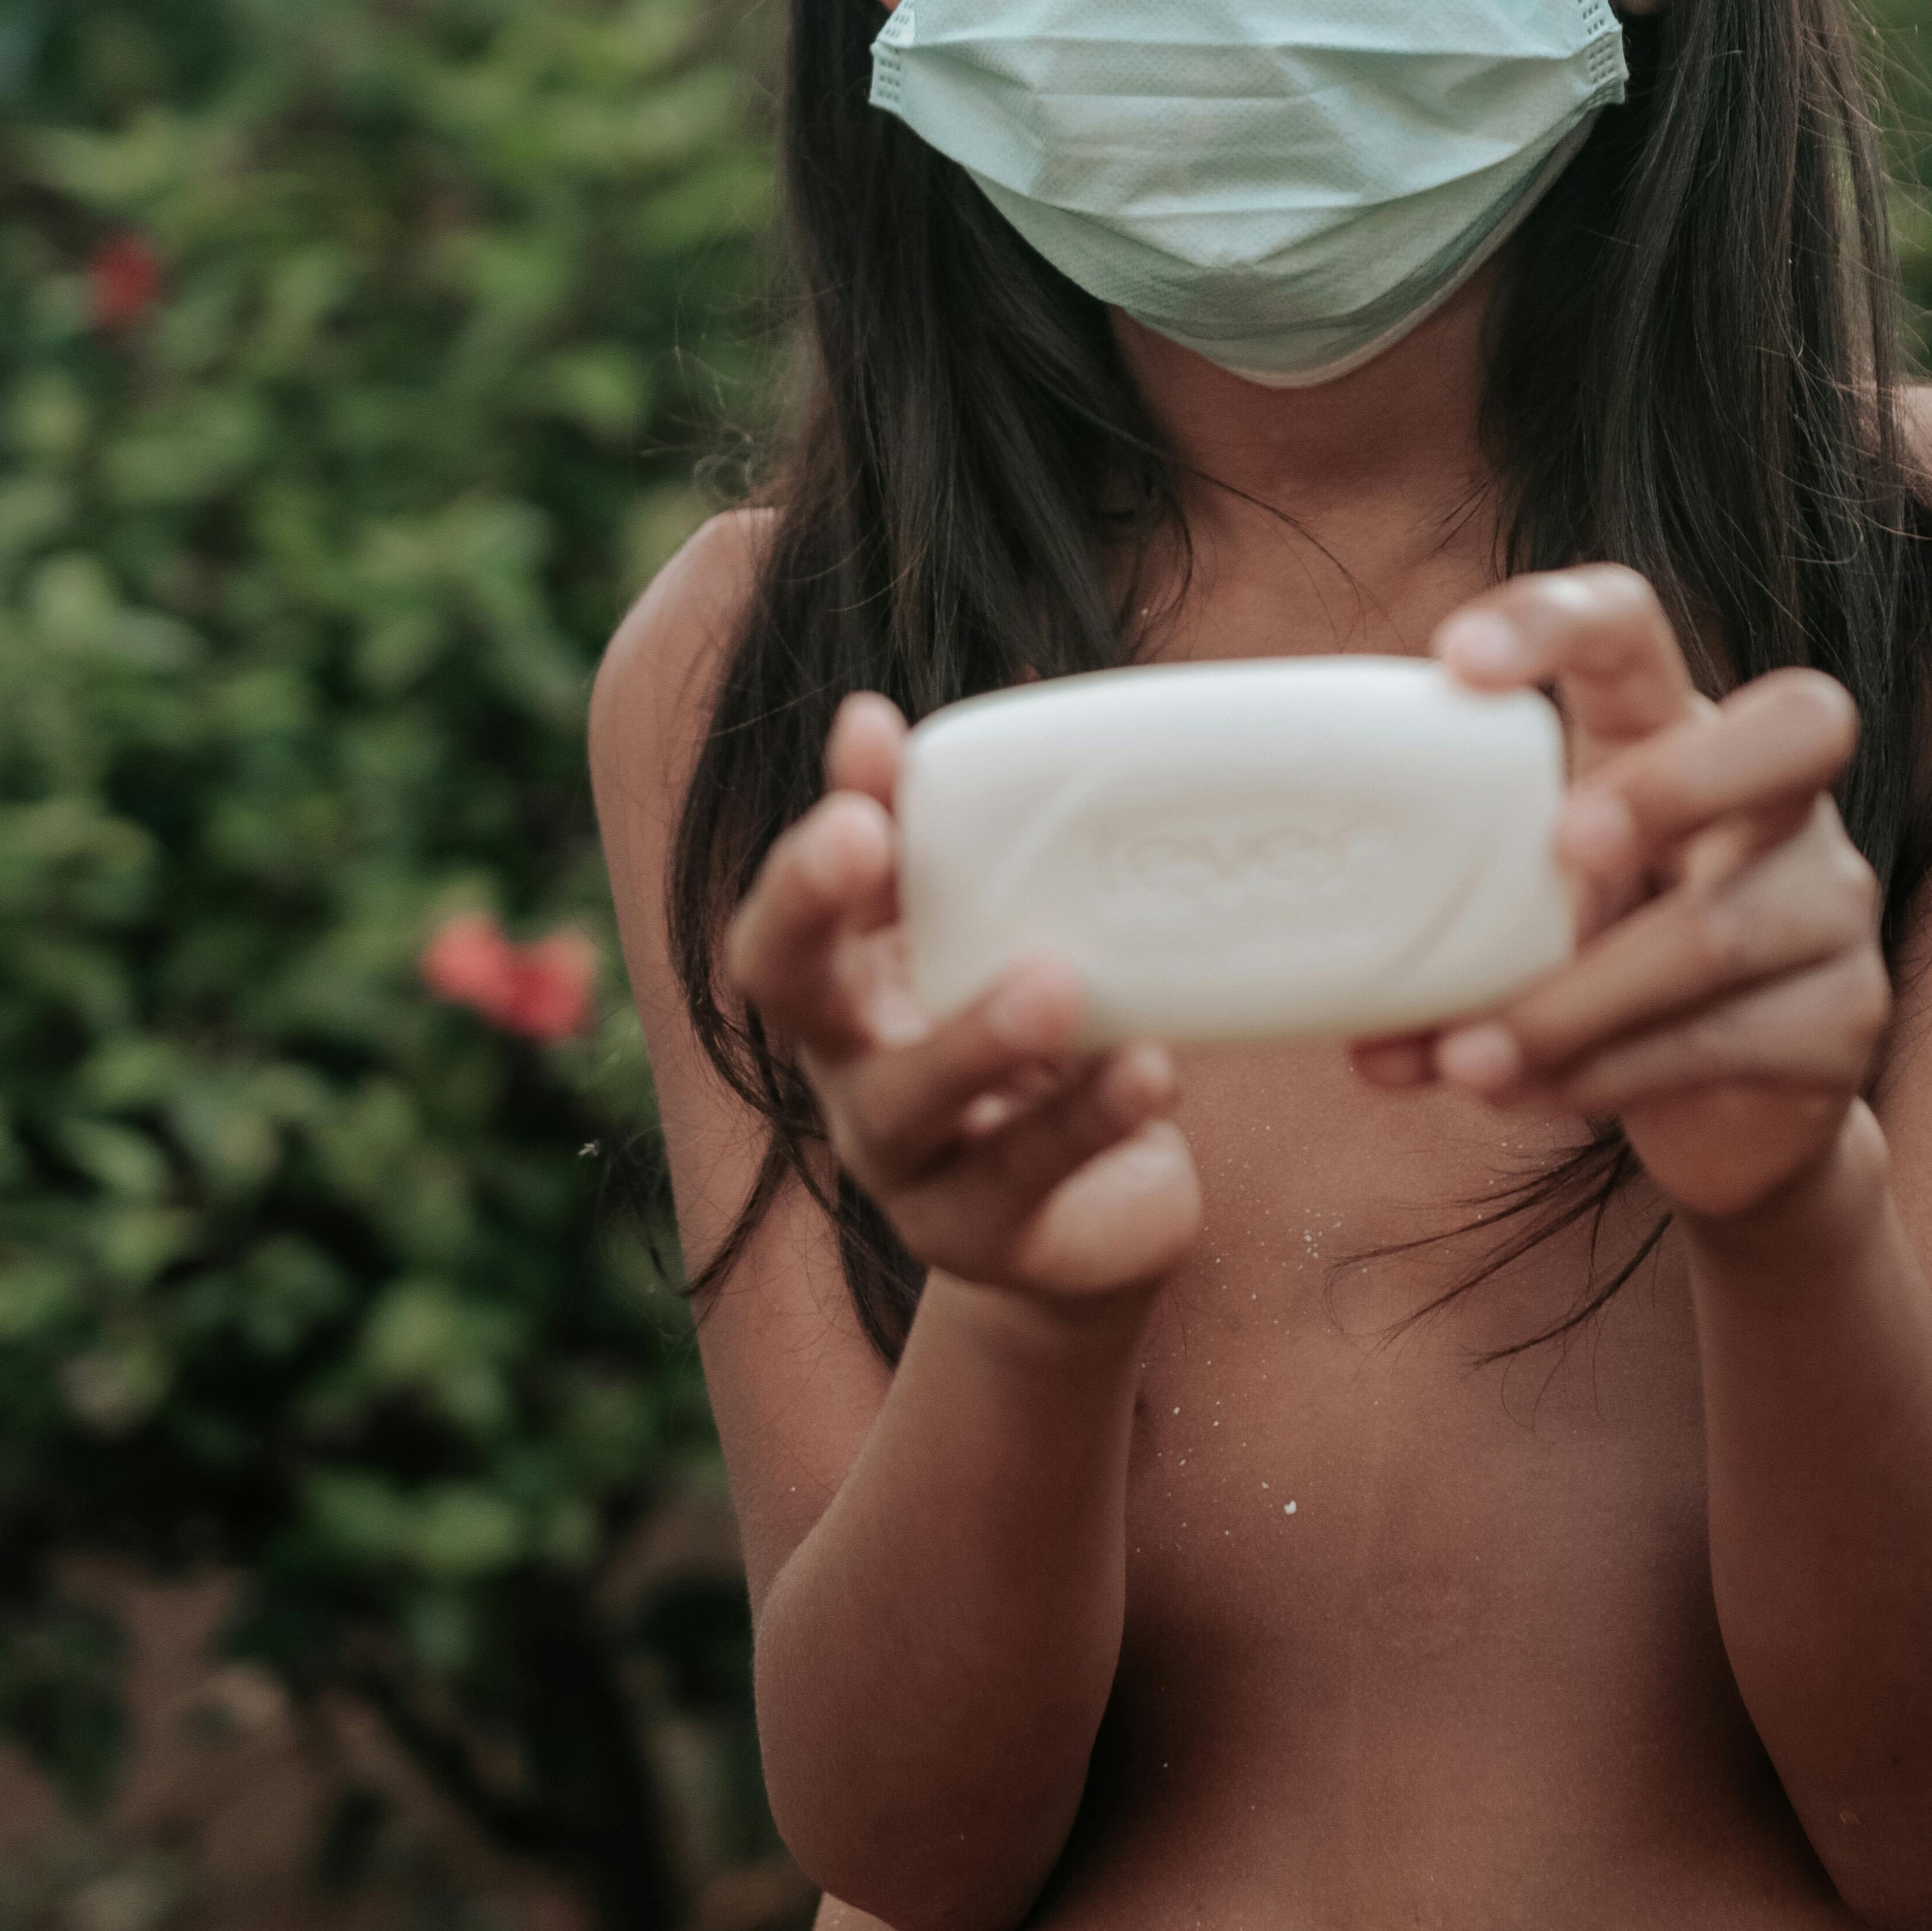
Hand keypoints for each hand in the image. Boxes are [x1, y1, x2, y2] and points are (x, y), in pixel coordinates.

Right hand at [727, 693, 1201, 1320]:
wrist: (1092, 1227)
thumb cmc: (1049, 1053)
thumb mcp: (1020, 943)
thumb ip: (1004, 847)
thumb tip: (1018, 691)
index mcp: (850, 988)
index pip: (791, 902)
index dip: (813, 819)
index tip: (870, 733)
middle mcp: (849, 1072)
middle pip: (783, 993)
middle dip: (811, 905)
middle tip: (866, 834)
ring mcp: (908, 1167)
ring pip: (904, 1103)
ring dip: (974, 1035)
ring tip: (1055, 982)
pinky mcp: (987, 1238)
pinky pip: (1027, 1177)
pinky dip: (1088, 1118)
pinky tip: (1148, 1067)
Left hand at [1358, 569, 1888, 1227]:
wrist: (1721, 1120)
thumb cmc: (1597, 972)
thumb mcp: (1525, 909)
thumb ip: (1449, 907)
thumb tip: (1311, 961)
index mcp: (1674, 730)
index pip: (1636, 624)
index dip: (1554, 619)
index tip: (1456, 661)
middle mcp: (1779, 800)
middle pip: (1795, 727)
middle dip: (1676, 781)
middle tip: (1564, 845)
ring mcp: (1830, 904)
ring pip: (1720, 928)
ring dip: (1575, 999)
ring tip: (1469, 1059)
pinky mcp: (1845, 1019)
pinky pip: (1724, 1039)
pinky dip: (1607, 1074)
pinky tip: (1528, 1095)